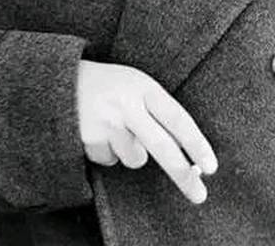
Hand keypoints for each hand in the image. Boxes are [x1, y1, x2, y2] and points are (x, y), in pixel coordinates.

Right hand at [76, 60, 217, 203]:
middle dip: (182, 174)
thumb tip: (184, 154)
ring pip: (135, 159)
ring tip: (116, 127)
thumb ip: (157, 112)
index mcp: (143, 87)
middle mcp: (127, 104)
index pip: (177, 118)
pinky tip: (98, 131)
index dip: (196, 144)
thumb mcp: (136, 86)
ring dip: (131, 152)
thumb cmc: (109, 86)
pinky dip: (107, 152)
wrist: (63, 80)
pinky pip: (110, 160)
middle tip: (199, 194)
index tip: (211, 167)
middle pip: (162, 146)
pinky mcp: (90, 139)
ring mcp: (108, 122)